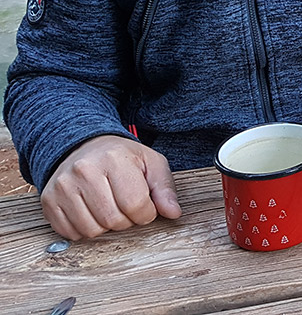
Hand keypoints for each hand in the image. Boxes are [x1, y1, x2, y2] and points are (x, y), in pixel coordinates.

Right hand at [40, 135, 180, 239]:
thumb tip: (174, 213)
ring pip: (92, 230)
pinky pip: (71, 233)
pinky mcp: (49, 201)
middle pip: (114, 220)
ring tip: (109, 207)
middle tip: (126, 206)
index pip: (136, 205)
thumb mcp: (151, 164)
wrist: (84, 147)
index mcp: (114, 159)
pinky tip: (91, 211)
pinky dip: (85, 229)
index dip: (147, 213)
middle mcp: (84, 171)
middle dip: (127, 220)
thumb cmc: (122, 157)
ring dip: (106, 226)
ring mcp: (63, 186)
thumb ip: (165, 189)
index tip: (146, 206)